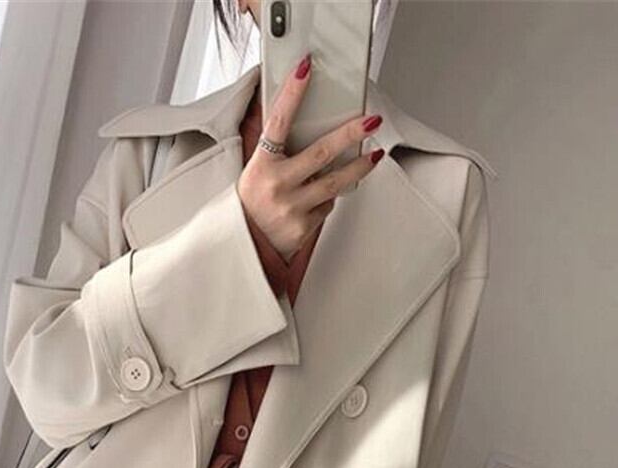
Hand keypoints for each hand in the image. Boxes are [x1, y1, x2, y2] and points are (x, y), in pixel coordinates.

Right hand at [237, 53, 384, 261]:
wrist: (243, 247)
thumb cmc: (250, 205)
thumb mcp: (254, 172)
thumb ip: (276, 152)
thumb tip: (301, 121)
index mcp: (261, 165)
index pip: (278, 122)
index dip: (292, 93)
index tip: (306, 69)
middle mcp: (277, 185)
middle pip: (322, 153)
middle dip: (351, 134)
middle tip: (371, 121)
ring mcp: (292, 207)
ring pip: (335, 182)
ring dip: (359, 167)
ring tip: (373, 156)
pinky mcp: (304, 227)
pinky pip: (327, 206)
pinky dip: (327, 200)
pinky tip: (316, 200)